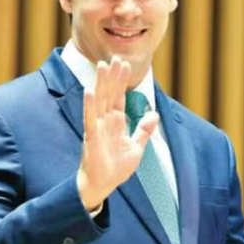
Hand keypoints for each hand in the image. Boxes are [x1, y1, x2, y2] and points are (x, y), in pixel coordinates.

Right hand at [76, 56, 158, 210]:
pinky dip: (89, 105)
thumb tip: (155, 114)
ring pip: (99, 101)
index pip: (120, 97)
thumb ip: (144, 130)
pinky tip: (89, 91)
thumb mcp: (136, 148)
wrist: (102, 185)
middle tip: (115, 57)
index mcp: (116, 122)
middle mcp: (105, 121)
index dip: (122, 81)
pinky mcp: (91, 138)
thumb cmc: (115, 168)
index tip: (125, 63)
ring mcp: (97, 128)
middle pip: (110, 94)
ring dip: (101, 84)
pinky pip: (89, 119)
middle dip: (113, 76)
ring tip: (102, 66)